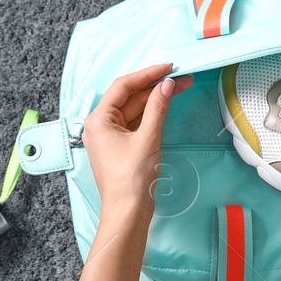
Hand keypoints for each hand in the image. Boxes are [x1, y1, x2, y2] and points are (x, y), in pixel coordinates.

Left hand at [81, 63, 191, 220]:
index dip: (148, 74)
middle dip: (155, 87)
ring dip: (155, 99)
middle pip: (129, 97)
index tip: (169, 67)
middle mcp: (99, 125)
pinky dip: (151, 113)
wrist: (127, 213)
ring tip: (180, 88)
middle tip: (182, 78)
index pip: (123, 86)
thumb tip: (167, 85)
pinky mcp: (120, 146)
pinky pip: (135, 122)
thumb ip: (157, 108)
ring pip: (134, 109)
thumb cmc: (132, 178)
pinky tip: (167, 105)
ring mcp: (109, 136)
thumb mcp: (148, 138)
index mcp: (98, 120)